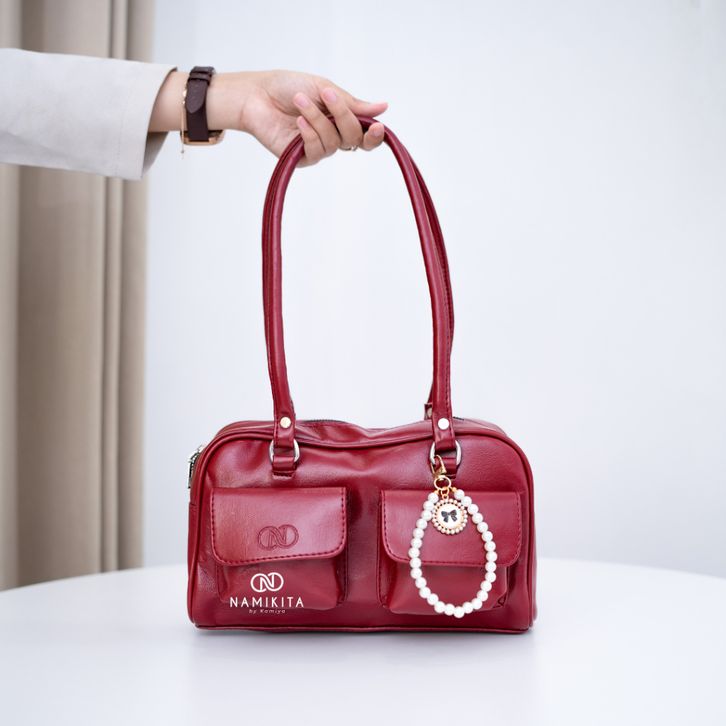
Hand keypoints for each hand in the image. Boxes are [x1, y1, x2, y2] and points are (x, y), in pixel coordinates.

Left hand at [149, 69, 387, 165]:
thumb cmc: (288, 87)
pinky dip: (309, 133)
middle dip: (343, 116)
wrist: (257, 94)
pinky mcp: (301, 158)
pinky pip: (316, 150)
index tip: (377, 127)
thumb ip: (352, 104)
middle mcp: (332, 137)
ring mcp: (317, 149)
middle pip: (353, 138)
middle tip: (327, 95)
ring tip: (300, 102)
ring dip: (319, 119)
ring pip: (334, 143)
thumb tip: (383, 107)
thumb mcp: (325, 88)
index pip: (364, 135)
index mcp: (340, 119)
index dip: (374, 136)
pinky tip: (298, 121)